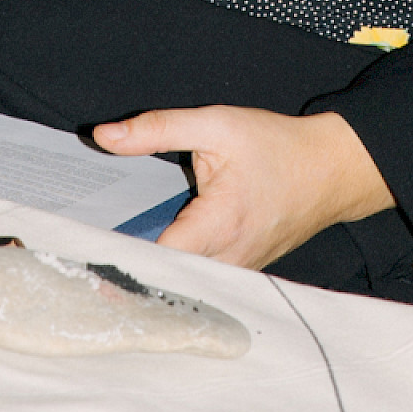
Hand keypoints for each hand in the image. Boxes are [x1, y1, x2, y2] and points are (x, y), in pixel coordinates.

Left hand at [93, 104, 393, 272]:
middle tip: (80, 269)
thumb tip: (104, 136)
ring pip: (183, 286)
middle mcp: (228, 260)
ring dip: (150, 278)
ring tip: (104, 271)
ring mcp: (238, 272)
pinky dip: (175, 275)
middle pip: (165, 280)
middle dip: (125, 275)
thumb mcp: (216, 124)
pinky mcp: (242, 271)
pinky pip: (201, 281)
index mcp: (217, 225)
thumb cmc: (278, 146)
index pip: (154, 260)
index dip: (115, 261)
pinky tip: (147, 265)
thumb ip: (157, 129)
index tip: (79, 259)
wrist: (333, 169)